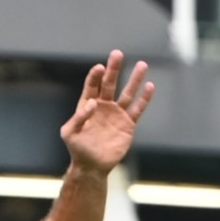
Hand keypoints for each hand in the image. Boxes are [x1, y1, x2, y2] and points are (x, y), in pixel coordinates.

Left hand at [58, 50, 154, 175]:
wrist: (92, 166)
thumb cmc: (77, 149)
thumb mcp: (69, 133)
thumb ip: (78, 117)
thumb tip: (92, 103)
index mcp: (87, 105)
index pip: (92, 86)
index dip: (95, 76)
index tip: (99, 68)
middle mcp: (103, 106)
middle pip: (109, 83)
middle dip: (113, 69)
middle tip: (117, 53)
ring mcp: (117, 114)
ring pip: (127, 93)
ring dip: (134, 79)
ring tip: (142, 64)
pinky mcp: (128, 124)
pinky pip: (138, 109)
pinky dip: (144, 98)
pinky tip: (150, 86)